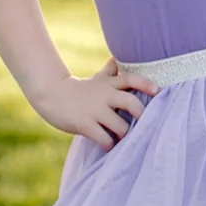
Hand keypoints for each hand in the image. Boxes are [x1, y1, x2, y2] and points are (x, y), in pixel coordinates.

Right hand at [31, 57, 156, 149]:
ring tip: (125, 139)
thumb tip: (117, 59)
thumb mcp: (95, 80)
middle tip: (144, 124)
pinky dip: (110, 144)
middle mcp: (104, 95)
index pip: (130, 79)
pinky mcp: (84, 124)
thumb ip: (109, 72)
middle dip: (141, 114)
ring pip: (120, 125)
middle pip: (130, 101)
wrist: (50, 94)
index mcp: (109, 84)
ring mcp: (94, 110)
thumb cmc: (78, 90)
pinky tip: (110, 146)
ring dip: (125, 135)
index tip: (156, 90)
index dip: (145, 84)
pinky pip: (103, 138)